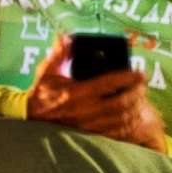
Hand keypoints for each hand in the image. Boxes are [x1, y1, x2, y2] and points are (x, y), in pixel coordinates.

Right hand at [25, 35, 166, 151]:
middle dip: (136, 93)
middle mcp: (84, 111)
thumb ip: (59, 54)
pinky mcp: (89, 135)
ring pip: (120, 120)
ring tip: (140, 99)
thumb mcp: (47, 71)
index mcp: (76, 93)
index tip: (139, 73)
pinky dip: (127, 125)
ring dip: (134, 109)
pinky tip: (131, 116)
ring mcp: (88, 126)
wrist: (29, 119)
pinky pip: (115, 133)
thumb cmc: (40, 94)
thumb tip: (66, 37)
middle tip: (142, 85)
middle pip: (120, 103)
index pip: (109, 84)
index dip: (127, 78)